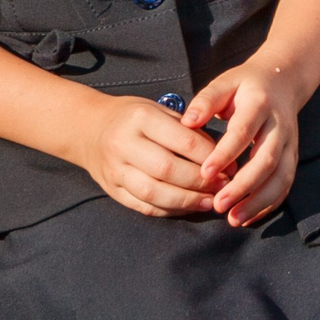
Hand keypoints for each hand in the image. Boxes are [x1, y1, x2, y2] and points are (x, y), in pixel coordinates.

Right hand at [77, 94, 219, 217]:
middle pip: (167, 169)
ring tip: (210, 201)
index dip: (209, 156)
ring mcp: (115, 170)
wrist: (90, 129)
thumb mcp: (158, 109)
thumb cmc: (134, 117)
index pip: (182, 140)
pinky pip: (143, 206)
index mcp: (141, 119)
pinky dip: (169, 210)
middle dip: (200, 181)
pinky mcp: (112, 190)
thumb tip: (220, 153)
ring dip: (186, 200)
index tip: (229, 164)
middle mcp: (124, 145)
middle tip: (223, 185)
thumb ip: (186, 129)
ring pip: (154, 192)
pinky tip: (188, 207)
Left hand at [185, 63, 305, 226]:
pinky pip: (286, 184)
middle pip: (267, 159)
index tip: (204, 173)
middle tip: (218, 205)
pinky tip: (248, 218)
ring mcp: (289, 143)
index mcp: (260, 104)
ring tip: (233, 219)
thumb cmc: (245, 85)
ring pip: (281, 176)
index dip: (225, 154)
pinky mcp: (292, 156)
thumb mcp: (225, 83)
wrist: (282, 81)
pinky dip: (269, 204)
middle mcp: (279, 126)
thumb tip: (187, 122)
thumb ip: (206, 101)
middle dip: (244, 185)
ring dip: (259, 201)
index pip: (243, 132)